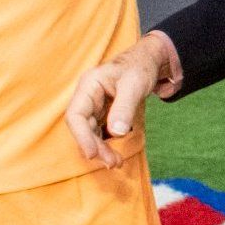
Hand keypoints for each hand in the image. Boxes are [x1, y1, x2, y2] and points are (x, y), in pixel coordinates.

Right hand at [63, 35, 170, 167]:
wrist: (149, 61)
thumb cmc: (140, 67)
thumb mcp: (135, 85)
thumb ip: (124, 107)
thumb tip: (116, 133)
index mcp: (88, 86)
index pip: (75, 115)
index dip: (81, 137)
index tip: (92, 154)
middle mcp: (88, 97)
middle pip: (82, 127)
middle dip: (95, 147)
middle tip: (112, 162)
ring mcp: (95, 106)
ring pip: (91, 132)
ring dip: (100, 149)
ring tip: (116, 163)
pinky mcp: (104, 113)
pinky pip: (100, 132)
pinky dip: (106, 144)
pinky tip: (115, 155)